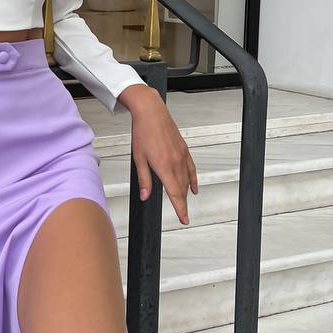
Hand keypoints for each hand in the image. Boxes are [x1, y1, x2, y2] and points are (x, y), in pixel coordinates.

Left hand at [121, 86, 197, 225]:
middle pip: (182, 189)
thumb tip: (145, 195)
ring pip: (187, 180)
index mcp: (164, 167)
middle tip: (183, 215)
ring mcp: (182, 156)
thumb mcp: (139, 158)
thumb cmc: (143, 132)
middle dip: (182, 204)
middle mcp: (176, 162)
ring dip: (186, 193)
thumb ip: (144, 179)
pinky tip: (193, 188)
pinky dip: (193, 180)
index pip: (175, 194)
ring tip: (184, 202)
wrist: (151, 113)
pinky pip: (191, 169)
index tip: (184, 219)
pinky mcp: (184, 150)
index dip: (180, 209)